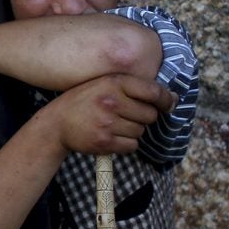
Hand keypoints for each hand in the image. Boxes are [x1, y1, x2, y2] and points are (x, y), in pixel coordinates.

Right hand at [40, 74, 174, 156]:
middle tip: (127, 115)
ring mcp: (108, 122)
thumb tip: (171, 98)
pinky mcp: (105, 141)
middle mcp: (112, 101)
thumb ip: (133, 86)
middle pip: (150, 115)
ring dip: (133, 131)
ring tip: (115, 125)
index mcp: (114, 82)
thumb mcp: (104, 83)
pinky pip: (132, 145)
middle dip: (143, 117)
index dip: (166, 100)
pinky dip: (126, 143)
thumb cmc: (84, 101)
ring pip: (141, 131)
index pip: (153, 91)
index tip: (169, 104)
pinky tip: (112, 136)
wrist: (56, 123)